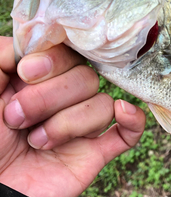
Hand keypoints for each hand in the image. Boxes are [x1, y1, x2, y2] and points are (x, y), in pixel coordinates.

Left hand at [0, 37, 144, 196]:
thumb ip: (4, 53)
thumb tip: (37, 42)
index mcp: (39, 80)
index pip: (67, 53)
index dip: (53, 60)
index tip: (26, 73)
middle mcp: (63, 99)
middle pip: (86, 77)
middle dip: (49, 98)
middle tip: (16, 118)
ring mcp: (80, 127)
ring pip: (102, 104)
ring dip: (67, 123)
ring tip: (36, 142)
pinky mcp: (94, 154)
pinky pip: (128, 134)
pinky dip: (132, 121)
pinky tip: (123, 113)